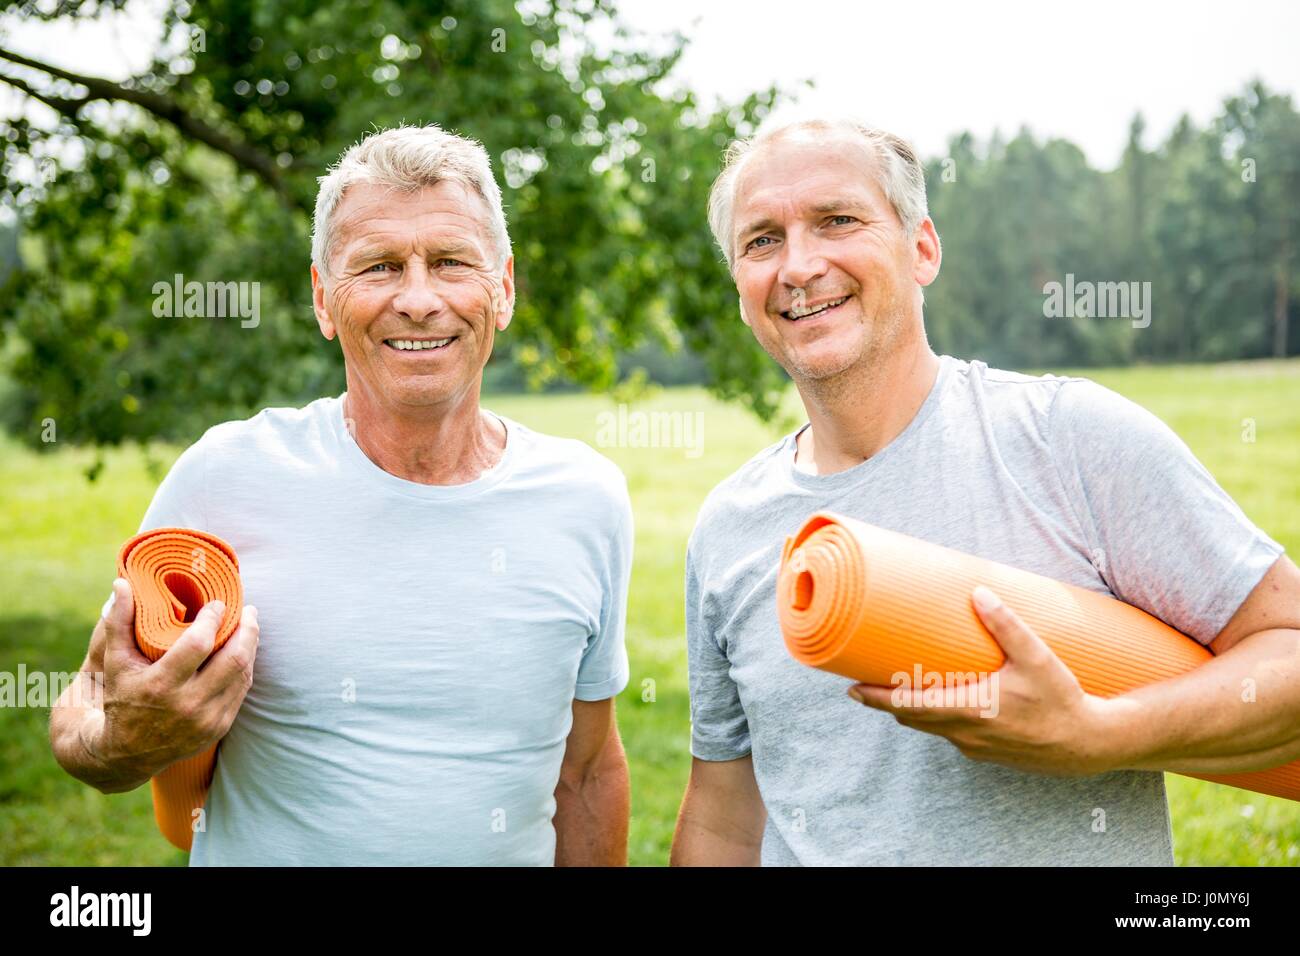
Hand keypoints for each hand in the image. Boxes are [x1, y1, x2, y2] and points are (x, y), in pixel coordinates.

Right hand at [88, 577, 259, 781]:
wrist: (124, 753)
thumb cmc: (120, 698)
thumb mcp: (114, 662)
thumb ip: (119, 621)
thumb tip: (122, 583)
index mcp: (160, 686)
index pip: (198, 645)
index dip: (213, 619)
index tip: (218, 604)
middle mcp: (188, 705)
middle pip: (234, 659)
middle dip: (247, 629)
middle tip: (248, 610)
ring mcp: (207, 719)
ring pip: (243, 674)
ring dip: (250, 646)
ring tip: (249, 625)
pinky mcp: (218, 727)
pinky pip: (241, 690)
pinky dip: (245, 667)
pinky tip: (244, 651)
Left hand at [847, 585, 1122, 776]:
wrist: (1090, 744)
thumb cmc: (1062, 699)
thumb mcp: (1037, 657)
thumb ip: (1007, 624)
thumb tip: (978, 591)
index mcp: (970, 711)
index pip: (908, 707)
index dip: (876, 699)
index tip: (851, 688)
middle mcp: (965, 734)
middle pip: (911, 718)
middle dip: (887, 701)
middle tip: (866, 679)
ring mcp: (975, 748)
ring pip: (931, 728)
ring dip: (913, 709)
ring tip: (901, 684)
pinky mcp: (987, 753)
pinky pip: (952, 734)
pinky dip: (938, 718)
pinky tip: (944, 700)